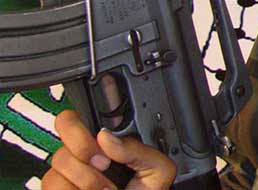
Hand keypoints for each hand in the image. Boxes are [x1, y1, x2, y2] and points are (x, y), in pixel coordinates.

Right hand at [42, 111, 176, 189]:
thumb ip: (136, 148)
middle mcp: (79, 160)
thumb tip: (104, 136)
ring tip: (106, 189)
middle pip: (61, 150)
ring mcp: (66, 180)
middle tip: (105, 168)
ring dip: (85, 183)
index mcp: (101, 145)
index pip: (69, 122)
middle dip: (85, 162)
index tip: (100, 148)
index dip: (77, 132)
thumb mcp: (156, 168)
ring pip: (54, 174)